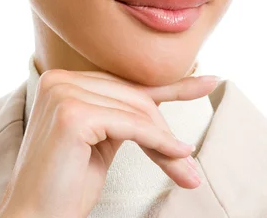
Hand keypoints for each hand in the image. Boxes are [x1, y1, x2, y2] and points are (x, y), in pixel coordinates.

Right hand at [0, 68, 219, 217]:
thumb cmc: (65, 187)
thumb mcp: (102, 142)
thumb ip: (125, 117)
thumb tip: (167, 119)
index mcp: (63, 81)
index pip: (123, 84)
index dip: (169, 87)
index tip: (207, 82)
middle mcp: (59, 80)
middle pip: (132, 95)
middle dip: (164, 128)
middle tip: (188, 159)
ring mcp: (63, 93)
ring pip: (136, 110)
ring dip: (165, 140)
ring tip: (184, 168)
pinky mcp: (73, 114)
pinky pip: (132, 126)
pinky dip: (159, 143)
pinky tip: (178, 156)